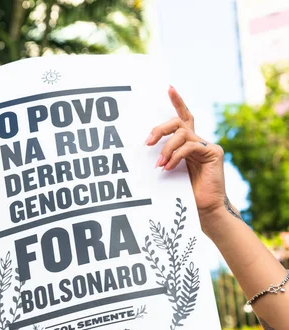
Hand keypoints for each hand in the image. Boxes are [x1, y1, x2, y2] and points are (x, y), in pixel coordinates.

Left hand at [146, 86, 225, 219]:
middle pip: (178, 122)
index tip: (168, 87)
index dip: (177, 101)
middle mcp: (198, 142)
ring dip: (167, 148)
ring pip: (182, 133)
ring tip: (159, 164)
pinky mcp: (214, 152)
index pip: (183, 117)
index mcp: (188, 145)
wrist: (205, 211)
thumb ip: (163, 159)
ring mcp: (207, 146)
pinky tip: (169, 167)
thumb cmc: (185, 196)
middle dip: (160, 129)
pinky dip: (177, 155)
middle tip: (147, 143)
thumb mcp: (169, 173)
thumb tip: (145, 151)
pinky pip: (190, 146)